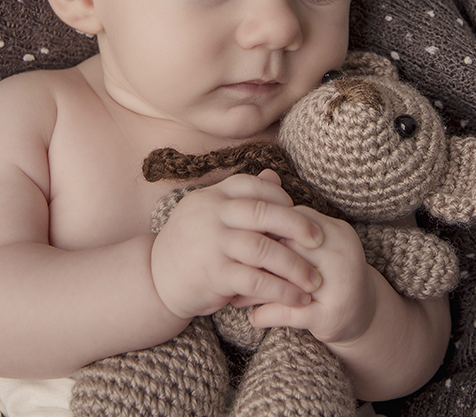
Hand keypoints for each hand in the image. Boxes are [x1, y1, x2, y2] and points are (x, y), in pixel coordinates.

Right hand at [150, 170, 325, 319]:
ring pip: (264, 249)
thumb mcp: (210, 213)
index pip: (254, 186)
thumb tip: (275, 176)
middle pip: (264, 212)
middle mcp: (211, 214)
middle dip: (297, 226)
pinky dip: (280, 290)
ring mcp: (212, 243)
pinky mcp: (213, 274)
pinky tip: (296, 299)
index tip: (299, 212)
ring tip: (315, 279)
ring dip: (295, 266)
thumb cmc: (191, 244)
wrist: (154, 278)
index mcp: (212, 196)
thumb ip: (241, 197)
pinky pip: (255, 280)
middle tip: (320, 241)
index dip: (281, 197)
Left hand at [247, 208, 376, 345]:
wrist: (365, 314)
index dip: (262, 232)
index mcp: (337, 232)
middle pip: (287, 251)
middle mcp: (342, 255)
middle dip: (254, 262)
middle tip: (229, 269)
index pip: (292, 222)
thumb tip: (248, 204)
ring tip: (234, 297)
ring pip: (286, 283)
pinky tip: (254, 318)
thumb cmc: (329, 274)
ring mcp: (340, 286)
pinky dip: (267, 316)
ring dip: (255, 292)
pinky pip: (290, 313)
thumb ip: (290, 228)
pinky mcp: (332, 315)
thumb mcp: (318, 246)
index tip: (237, 241)